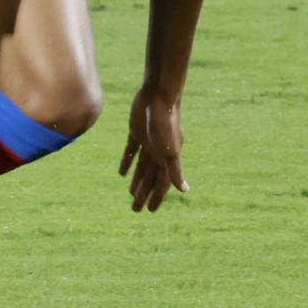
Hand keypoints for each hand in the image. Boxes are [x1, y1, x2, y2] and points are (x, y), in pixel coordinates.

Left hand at [118, 87, 188, 212]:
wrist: (158, 95)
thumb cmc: (166, 123)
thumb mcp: (169, 150)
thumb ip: (175, 170)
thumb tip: (185, 190)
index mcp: (167, 158)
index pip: (161, 183)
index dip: (157, 198)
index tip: (150, 211)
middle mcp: (158, 152)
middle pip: (150, 178)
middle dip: (144, 193)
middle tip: (135, 209)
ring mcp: (147, 141)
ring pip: (141, 166)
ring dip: (136, 180)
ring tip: (130, 194)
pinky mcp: (136, 131)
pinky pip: (131, 151)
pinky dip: (127, 162)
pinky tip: (122, 173)